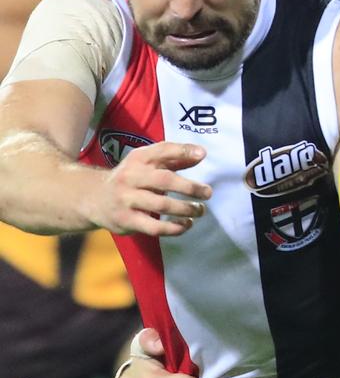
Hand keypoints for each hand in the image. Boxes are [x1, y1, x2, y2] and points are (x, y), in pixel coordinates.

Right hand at [93, 141, 211, 236]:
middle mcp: (130, 177)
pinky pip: (155, 227)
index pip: (161, 150)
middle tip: (208, 193)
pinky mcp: (126, 221)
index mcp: (138, 159)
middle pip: (164, 180)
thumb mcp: (146, 164)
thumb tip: (201, 154)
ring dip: (185, 209)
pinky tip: (186, 225)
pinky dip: (174, 227)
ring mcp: (127, 200)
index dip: (182, 151)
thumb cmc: (131, 179)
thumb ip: (173, 159)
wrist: (94, 198)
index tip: (202, 155)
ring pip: (161, 205)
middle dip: (189, 187)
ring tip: (200, 210)